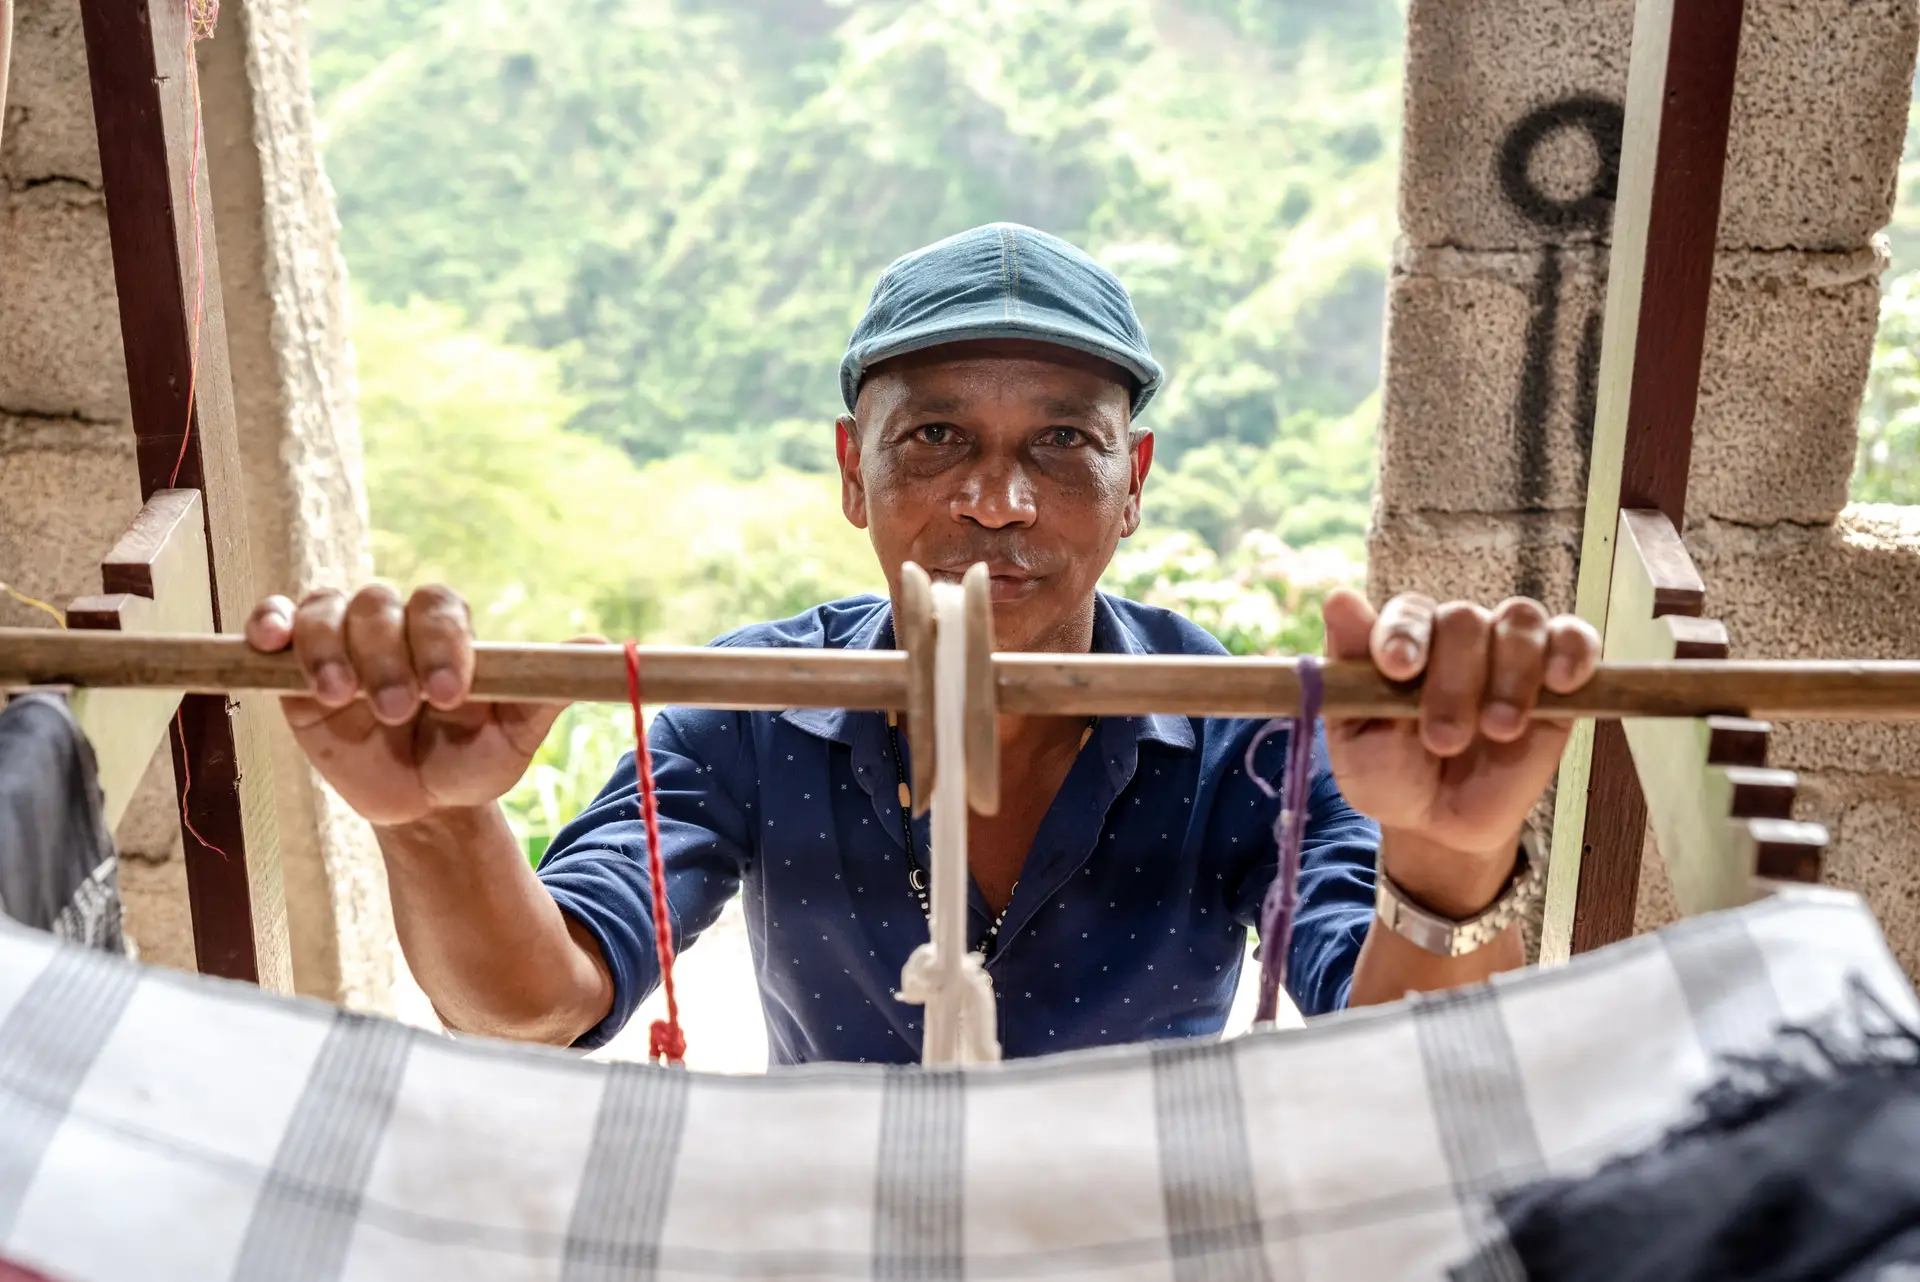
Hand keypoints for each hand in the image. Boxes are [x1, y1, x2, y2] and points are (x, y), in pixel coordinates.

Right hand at [244, 585, 594, 827]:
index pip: (439, 607)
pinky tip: (271, 643)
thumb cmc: (473, 760)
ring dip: (329, 650)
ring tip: (344, 698)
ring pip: (324, 611)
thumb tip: (601, 646)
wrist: (425, 805)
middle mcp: (393, 625)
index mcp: (448, 630)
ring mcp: (341, 641)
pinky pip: (275, 625)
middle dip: (387, 657)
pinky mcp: (294, 667)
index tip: (452, 694)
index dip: (442, 643)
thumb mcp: (513, 736)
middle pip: (378, 605)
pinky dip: (268, 624)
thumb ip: (546, 692)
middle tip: (401, 710)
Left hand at [1320, 588, 1599, 917]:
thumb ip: (1349, 670)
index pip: (1408, 612)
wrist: (1441, 824)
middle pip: (1463, 620)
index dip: (1404, 634)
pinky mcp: (1557, 678)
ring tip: (1498, 729)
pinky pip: (1574, 640)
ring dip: (1511, 674)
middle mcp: (1454, 635)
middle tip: (1443, 739)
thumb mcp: (1354, 738)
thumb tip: (1338, 598)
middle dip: (1454, 680)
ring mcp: (1508, 651)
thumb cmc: (1390, 775)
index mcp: (1402, 640)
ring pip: (1519, 623)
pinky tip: (1562, 681)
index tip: (1398, 668)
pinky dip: (1573, 652)